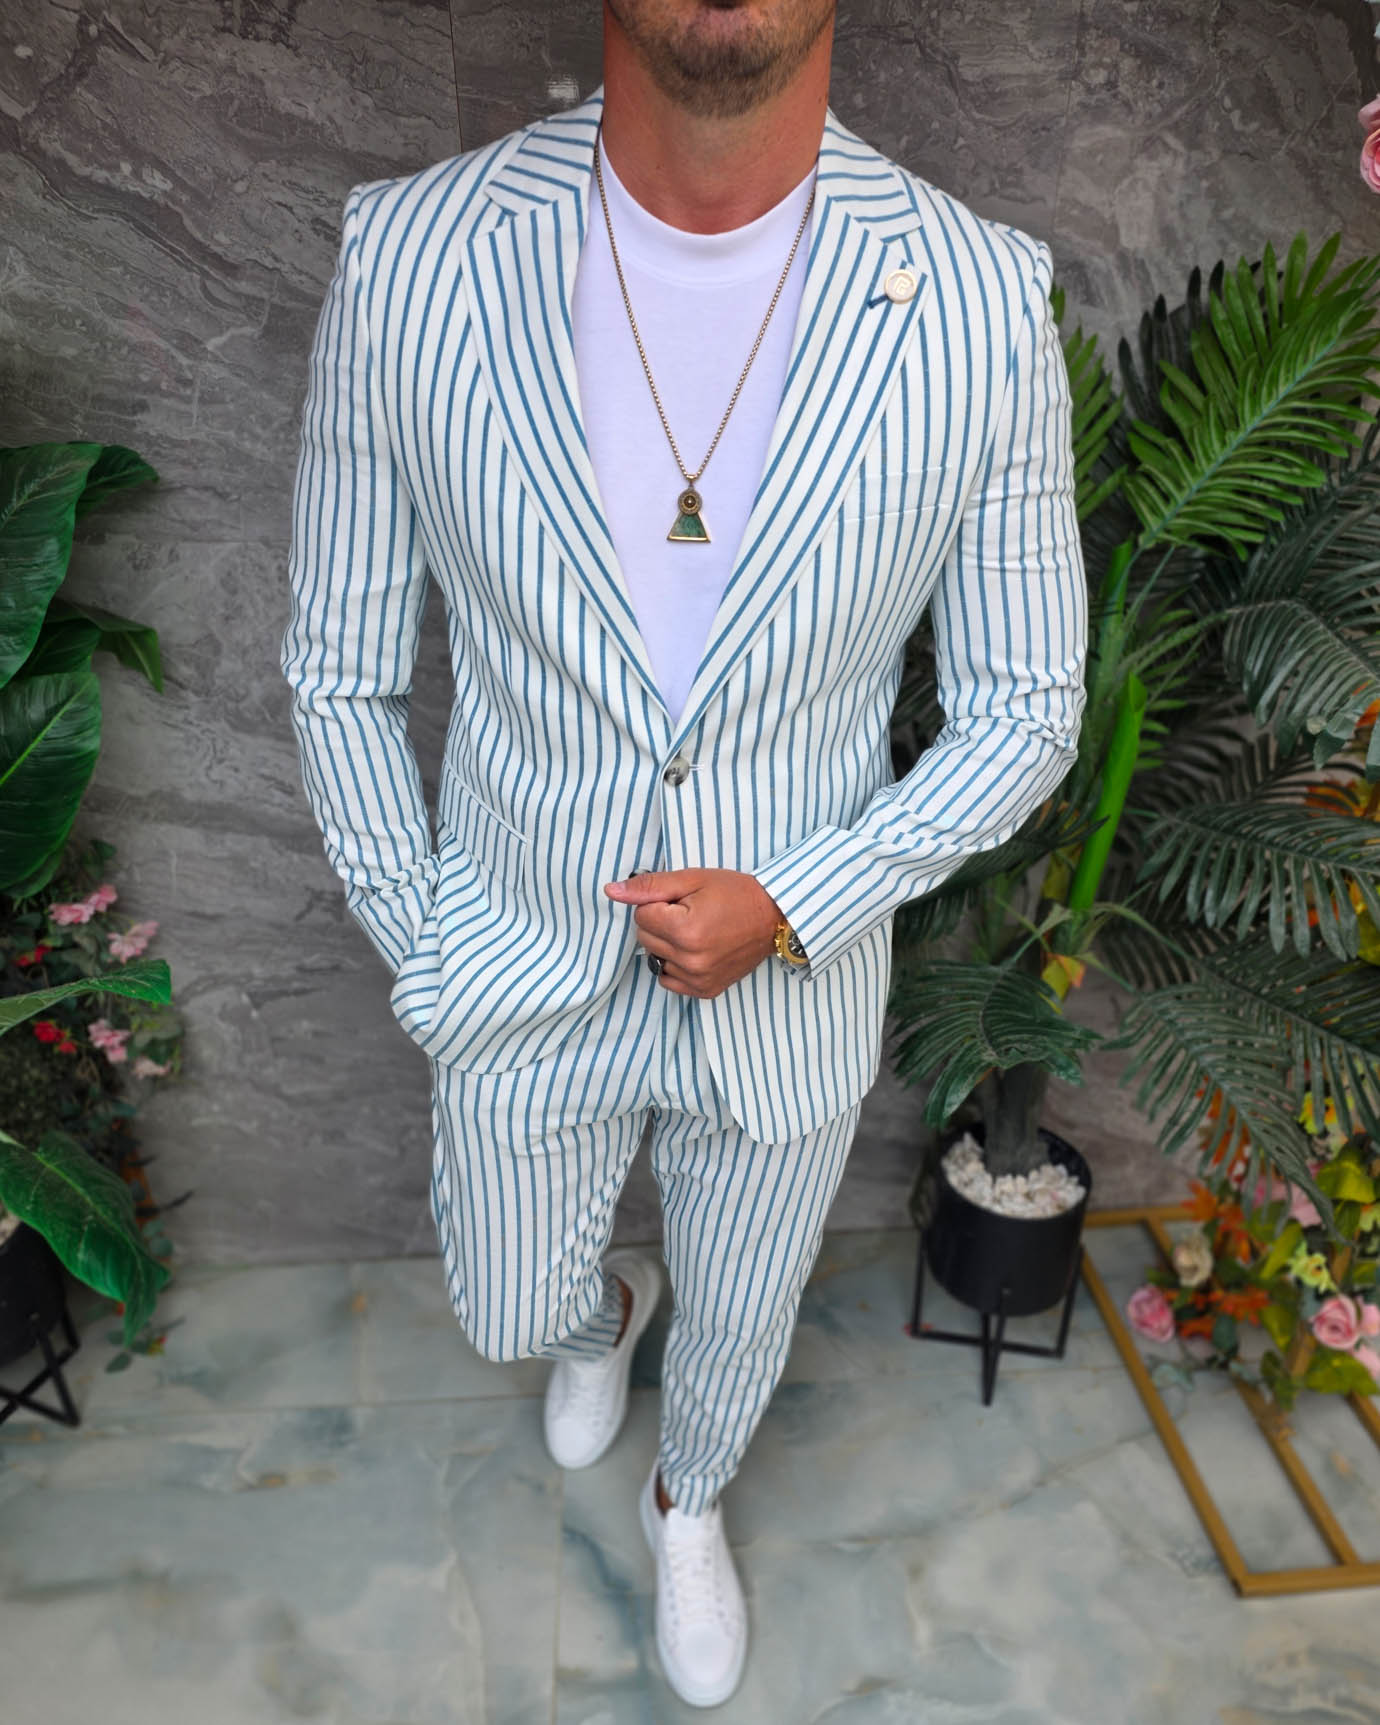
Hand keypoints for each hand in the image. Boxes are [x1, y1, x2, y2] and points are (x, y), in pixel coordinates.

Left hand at [603, 868, 782, 997]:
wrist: (774, 918)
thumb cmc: (735, 894)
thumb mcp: (692, 880)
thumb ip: (649, 886)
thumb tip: (611, 891)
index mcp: (685, 930)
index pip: (641, 915)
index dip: (658, 903)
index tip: (682, 900)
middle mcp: (690, 959)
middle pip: (645, 938)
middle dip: (660, 923)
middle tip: (689, 913)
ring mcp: (698, 979)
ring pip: (656, 959)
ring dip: (668, 944)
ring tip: (697, 931)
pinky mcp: (706, 990)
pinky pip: (669, 980)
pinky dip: (676, 965)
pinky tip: (696, 950)